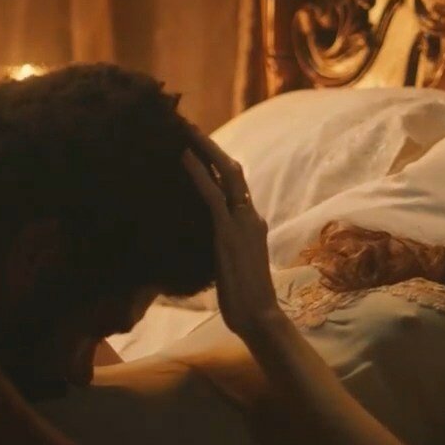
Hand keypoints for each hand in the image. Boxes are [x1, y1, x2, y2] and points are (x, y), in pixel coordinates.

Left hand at [181, 136, 279, 337]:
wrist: (259, 316)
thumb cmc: (246, 299)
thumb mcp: (234, 266)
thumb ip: (226, 247)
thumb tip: (210, 242)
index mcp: (252, 224)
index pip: (237, 186)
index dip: (219, 165)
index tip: (200, 149)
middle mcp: (251, 216)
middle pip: (233, 171)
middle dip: (212, 148)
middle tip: (190, 129)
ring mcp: (242, 222)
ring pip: (226, 174)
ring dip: (205, 150)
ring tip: (186, 132)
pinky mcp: (228, 232)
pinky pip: (212, 195)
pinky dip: (198, 173)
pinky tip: (184, 157)